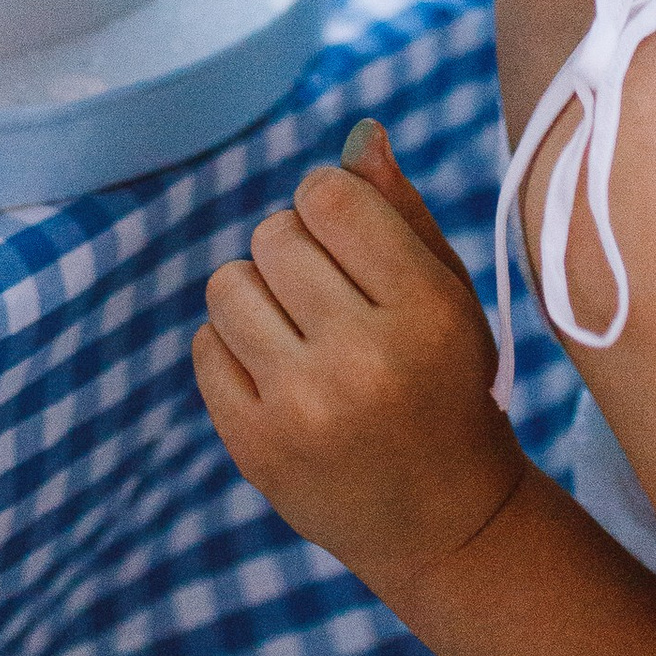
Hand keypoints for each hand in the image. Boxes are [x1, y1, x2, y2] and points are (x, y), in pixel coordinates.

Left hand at [194, 120, 528, 601]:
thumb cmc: (448, 386)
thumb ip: (401, 210)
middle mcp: (361, 361)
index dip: (330, 203)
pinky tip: (281, 375)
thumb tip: (355, 132)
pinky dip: (234, 347)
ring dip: (257, 294)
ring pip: (228, 283)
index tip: (349, 237)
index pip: (329, 196)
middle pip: (273, 234)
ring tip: (302, 332)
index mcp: (424, 313)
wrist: (446, 523)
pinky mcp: (253, 446)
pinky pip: (206, 345)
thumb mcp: (449, 295)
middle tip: (332, 299)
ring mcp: (301, 409)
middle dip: (295, 251)